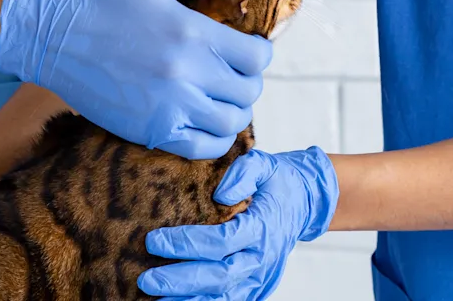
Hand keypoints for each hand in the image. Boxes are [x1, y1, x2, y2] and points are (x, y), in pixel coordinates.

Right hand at [0, 0, 274, 159]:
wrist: (52, 34)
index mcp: (193, 34)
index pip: (256, 57)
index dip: (259, 52)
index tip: (246, 49)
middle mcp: (186, 74)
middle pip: (248, 91)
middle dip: (248, 80)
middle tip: (232, 71)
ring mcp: (168, 107)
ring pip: (231, 122)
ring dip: (235, 110)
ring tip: (221, 96)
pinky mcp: (149, 131)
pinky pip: (202, 148)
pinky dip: (215, 138)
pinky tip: (205, 121)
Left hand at [138, 148, 338, 300]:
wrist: (304, 202)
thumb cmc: (277, 182)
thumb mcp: (264, 164)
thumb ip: (243, 174)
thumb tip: (221, 195)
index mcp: (262, 228)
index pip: (220, 241)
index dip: (186, 244)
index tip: (154, 240)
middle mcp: (262, 257)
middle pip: (219, 276)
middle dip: (181, 280)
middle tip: (148, 279)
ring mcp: (261, 276)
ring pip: (225, 297)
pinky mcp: (259, 287)